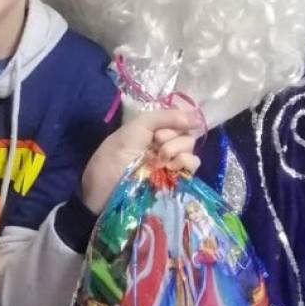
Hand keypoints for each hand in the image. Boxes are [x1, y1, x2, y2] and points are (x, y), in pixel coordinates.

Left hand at [80, 108, 202, 213]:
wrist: (108, 188)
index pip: (178, 119)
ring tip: (160, 157)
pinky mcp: (177, 180)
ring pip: (190, 148)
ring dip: (176, 148)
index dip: (176, 119)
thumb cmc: (116, 154)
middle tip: (155, 142)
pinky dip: (185, 161)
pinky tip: (170, 166)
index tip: (161, 127)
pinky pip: (193, 165)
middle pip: (185, 132)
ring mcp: (171, 163)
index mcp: (153, 131)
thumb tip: (196, 118)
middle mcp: (164, 145)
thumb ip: (165, 117)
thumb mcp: (136, 127)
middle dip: (171, 135)